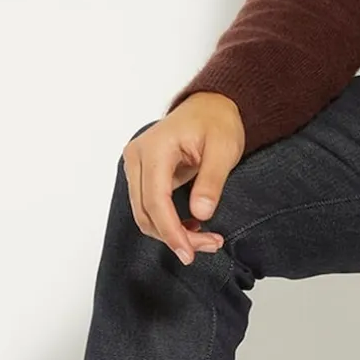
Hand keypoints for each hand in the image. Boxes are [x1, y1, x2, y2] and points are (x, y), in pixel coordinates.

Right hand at [122, 91, 244, 263]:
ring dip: (171, 234)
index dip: (171, 231)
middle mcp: (137, 157)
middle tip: (210, 246)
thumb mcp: (224, 149)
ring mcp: (135, 165)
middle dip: (175, 237)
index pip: (156, 200)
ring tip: (205, 240)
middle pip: (146, 213)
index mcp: (155, 148)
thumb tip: (200, 214)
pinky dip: (167, 223)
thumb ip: (212, 181)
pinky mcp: (141, 174)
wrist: (209, 106)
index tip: (188, 253)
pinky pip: (148, 207)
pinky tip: (192, 227)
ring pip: (144, 215)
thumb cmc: (217, 122)